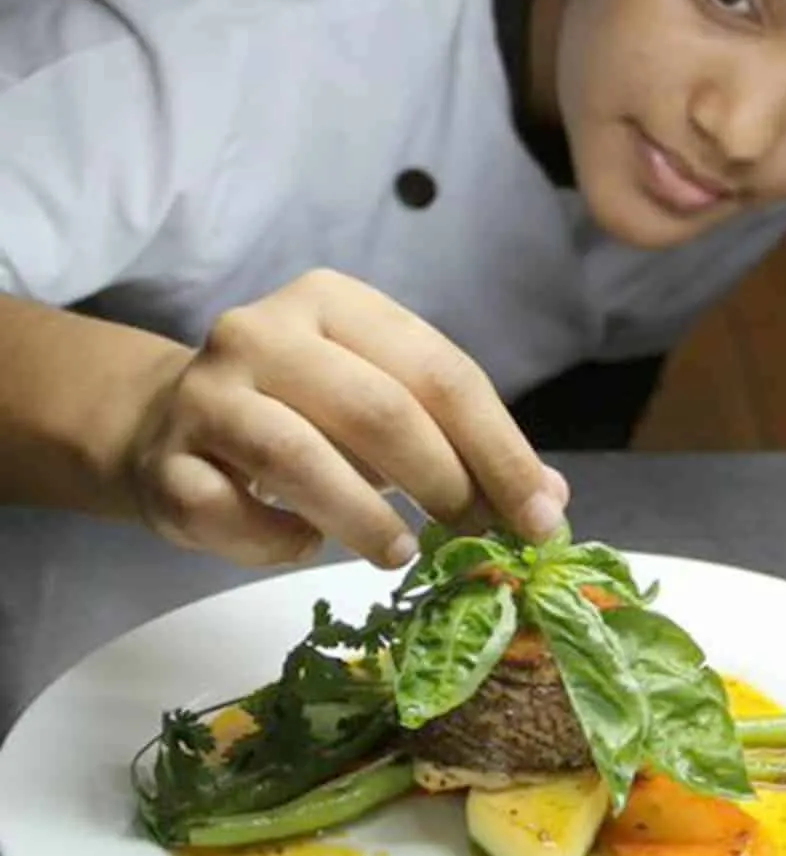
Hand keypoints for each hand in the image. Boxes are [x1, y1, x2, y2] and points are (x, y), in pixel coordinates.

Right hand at [122, 270, 569, 567]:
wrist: (168, 424)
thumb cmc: (299, 414)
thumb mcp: (383, 405)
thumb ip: (460, 442)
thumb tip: (549, 502)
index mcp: (333, 300)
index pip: (439, 372)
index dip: (501, 450)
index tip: (542, 517)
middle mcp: (262, 331)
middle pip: (378, 410)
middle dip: (443, 482)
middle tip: (473, 536)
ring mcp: (205, 394)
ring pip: (298, 459)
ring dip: (365, 520)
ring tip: (401, 555)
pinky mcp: (166, 462)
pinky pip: (231, 515)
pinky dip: (278, 543)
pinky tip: (304, 544)